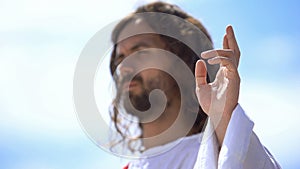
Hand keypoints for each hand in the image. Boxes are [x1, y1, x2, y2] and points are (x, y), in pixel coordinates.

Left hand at [195, 25, 240, 144]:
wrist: (216, 116)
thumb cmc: (210, 104)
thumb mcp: (200, 86)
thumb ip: (200, 74)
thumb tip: (200, 60)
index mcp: (224, 74)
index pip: (227, 56)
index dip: (226, 45)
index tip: (224, 35)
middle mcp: (231, 73)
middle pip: (235, 52)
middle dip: (232, 39)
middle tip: (228, 27)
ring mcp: (234, 75)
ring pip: (233, 55)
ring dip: (223, 48)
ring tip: (210, 50)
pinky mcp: (235, 79)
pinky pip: (230, 63)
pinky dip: (220, 58)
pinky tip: (209, 59)